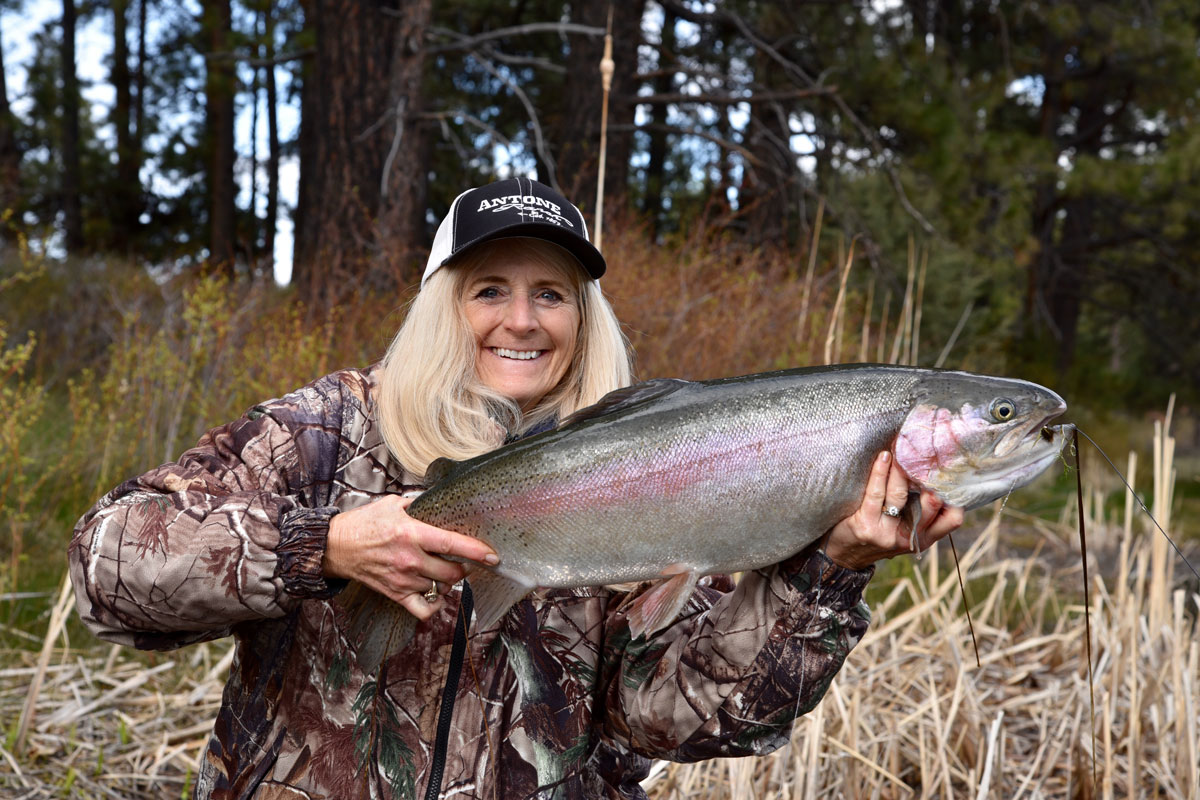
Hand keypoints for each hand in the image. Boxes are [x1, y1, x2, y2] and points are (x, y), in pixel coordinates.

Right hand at [323, 494, 498, 620]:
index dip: (475, 551)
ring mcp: (402, 580)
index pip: (451, 544)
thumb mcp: (393, 504)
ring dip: (448, 582)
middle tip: (465, 561)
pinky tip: (438, 595)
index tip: (492, 555)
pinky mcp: (395, 595)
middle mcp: (409, 560)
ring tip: (444, 570)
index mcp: (411, 534)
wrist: (336, 546)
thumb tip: (441, 498)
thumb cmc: (365, 523)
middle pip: (452, 573)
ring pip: (440, 588)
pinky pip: (423, 610)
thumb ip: (419, 502)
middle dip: (464, 568)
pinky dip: (436, 606)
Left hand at [821, 451, 963, 570]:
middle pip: (930, 504)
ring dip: (902, 468)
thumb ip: (922, 513)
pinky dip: (881, 471)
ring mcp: (887, 532)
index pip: (953, 519)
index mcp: (924, 538)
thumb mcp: (906, 531)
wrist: (843, 556)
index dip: (956, 496)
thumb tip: (936, 476)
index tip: (951, 471)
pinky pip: (876, 492)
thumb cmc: (878, 534)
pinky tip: (884, 457)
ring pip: (900, 494)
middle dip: (931, 477)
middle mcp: (909, 537)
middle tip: (929, 454)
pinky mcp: (865, 524)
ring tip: (902, 449)